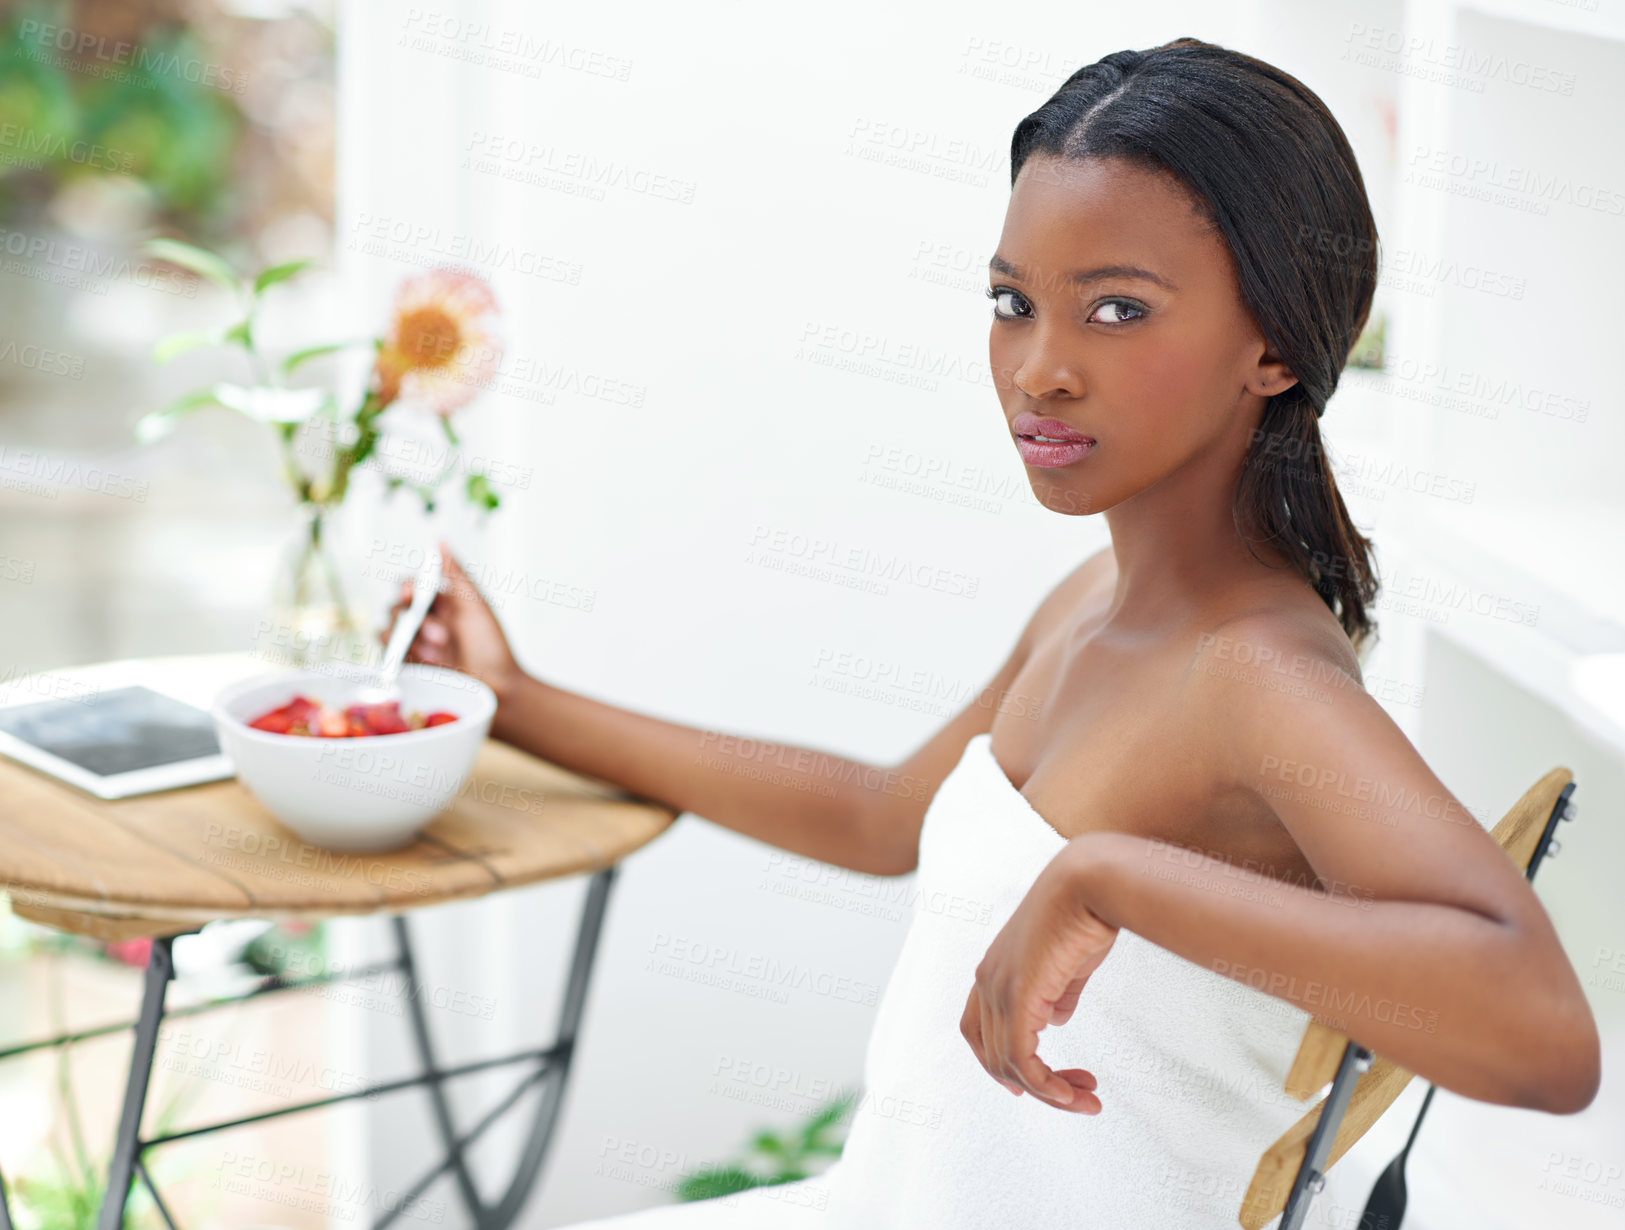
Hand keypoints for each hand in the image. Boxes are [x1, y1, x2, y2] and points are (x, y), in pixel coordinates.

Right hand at [380, 540, 524, 703]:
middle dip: (415, 620)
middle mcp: (424, 622)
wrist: (498, 690)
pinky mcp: (407, 668)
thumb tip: (439, 541)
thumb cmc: (493, 648)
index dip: (407, 587)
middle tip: (442, 637)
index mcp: (441, 603)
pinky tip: (429, 662)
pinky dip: (403, 655)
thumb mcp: (477, 606)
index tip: (411, 593)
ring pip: (387, 630)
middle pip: (395, 607)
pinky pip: (388, 654)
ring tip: (440, 653)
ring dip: (411, 639)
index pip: (411, 586)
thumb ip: (457, 574)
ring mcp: (413, 646)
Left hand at [959, 845, 1118, 1112]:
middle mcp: (985, 981)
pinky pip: (1022, 1058)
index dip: (998, 1063)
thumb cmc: (1084, 915)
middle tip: (1077, 1098)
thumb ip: (1057, 993)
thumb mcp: (1067, 963)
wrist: (1090, 883)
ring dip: (1049, 1092)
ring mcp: (997, 988)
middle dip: (1036, 1085)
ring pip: (1008, 1064)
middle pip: (993, 1056)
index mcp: (992, 970)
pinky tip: (1073, 1093)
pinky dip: (1045, 1085)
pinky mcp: (1018, 995)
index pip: (978, 1032)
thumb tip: (1055, 1020)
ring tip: (1087, 1101)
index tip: (1036, 1084)